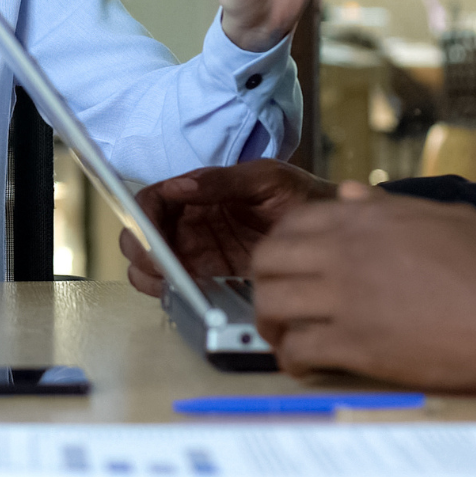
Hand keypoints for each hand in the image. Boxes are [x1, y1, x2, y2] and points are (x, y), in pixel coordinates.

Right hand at [118, 159, 336, 296]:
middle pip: (142, 239)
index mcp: (196, 194)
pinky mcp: (213, 282)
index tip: (150, 241)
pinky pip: (180, 291)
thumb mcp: (266, 179)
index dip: (140, 221)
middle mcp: (190, 224)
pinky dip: (176, 296)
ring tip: (177, 285)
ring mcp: (199, 255)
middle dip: (142, 255)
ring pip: (153, 269)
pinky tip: (193, 297)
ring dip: (153, 279)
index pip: (149, 203)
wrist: (335, 231)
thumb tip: (178, 187)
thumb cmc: (301, 196)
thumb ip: (222, 180)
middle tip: (162, 270)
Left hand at [250, 183, 475, 392]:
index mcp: (365, 219)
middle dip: (265, 284)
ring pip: (272, 305)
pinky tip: (303, 366)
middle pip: (267, 262)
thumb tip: (354, 194)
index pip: (290, 225)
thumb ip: (389, 206)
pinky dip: (292, 360)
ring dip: (270, 325)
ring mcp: (347, 298)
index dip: (282, 249)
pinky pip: (299, 350)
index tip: (289, 269)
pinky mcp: (357, 344)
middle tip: (278, 305)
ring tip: (282, 339)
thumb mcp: (443, 216)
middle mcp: (345, 252)